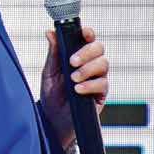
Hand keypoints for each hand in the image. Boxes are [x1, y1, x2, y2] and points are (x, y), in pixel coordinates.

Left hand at [39, 26, 108, 152]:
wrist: (54, 121)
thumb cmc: (52, 96)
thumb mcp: (49, 73)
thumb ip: (53, 53)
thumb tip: (50, 32)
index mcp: (78, 56)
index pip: (88, 39)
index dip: (88, 33)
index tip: (83, 33)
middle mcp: (90, 65)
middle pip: (99, 48)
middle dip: (86, 52)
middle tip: (72, 61)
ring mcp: (97, 79)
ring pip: (103, 64)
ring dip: (87, 69)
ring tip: (73, 79)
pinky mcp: (101, 94)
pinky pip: (102, 84)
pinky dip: (90, 85)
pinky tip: (78, 90)